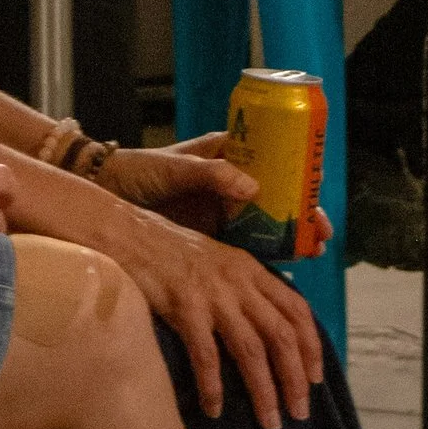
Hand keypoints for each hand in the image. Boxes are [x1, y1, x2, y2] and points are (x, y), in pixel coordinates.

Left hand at [97, 139, 331, 255]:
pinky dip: (263, 259)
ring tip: (311, 255)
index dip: (300, 179)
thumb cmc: (137, 170)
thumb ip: (210, 174)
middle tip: (321, 236)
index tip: (317, 197)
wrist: (106, 194)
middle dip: (302, 214)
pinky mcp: (210, 239)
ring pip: (265, 225)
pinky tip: (280, 273)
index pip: (274, 162)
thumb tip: (253, 187)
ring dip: (288, 238)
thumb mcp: (173, 168)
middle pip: (277, 197)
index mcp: (226, 155)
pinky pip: (244, 249)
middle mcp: (230, 183)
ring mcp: (222, 211)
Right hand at [106, 205, 324, 425]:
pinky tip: (214, 409)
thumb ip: (247, 287)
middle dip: (295, 379)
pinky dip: (214, 386)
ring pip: (251, 351)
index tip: (315, 379)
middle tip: (299, 413)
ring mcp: (213, 294)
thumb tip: (270, 326)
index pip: (297, 309)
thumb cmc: (174, 252)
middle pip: (280, 336)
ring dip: (263, 391)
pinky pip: (207, 356)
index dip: (312, 346)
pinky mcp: (185, 306)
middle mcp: (239, 281)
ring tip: (270, 422)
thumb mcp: (221, 260)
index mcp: (252, 269)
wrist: (131, 236)